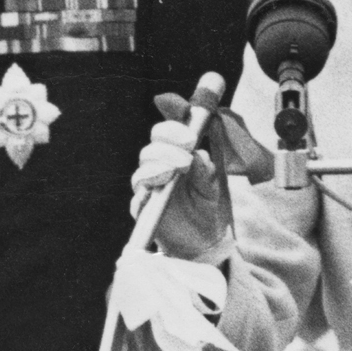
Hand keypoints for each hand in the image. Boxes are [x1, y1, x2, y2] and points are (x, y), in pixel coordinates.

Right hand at [130, 94, 232, 260]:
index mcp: (177, 153)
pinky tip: (158, 188)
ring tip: (180, 167)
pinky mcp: (144, 208)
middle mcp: (160, 165)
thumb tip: (198, 152)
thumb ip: (206, 168)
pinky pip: (138, 197)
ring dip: (161, 161)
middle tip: (189, 143)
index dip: (173, 114)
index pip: (170, 127)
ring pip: (144, 166)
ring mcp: (150, 186)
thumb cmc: (205, 207)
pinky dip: (147, 190)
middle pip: (155, 141)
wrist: (201, 242)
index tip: (182, 108)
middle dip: (170, 138)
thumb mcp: (213, 186)